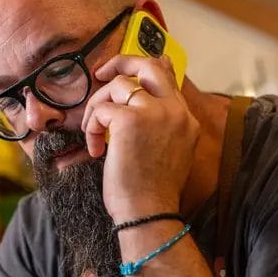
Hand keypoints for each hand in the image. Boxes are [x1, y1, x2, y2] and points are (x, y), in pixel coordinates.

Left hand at [80, 54, 199, 222]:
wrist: (150, 214)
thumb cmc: (152, 192)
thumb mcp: (168, 153)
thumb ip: (160, 127)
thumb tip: (136, 110)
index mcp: (185, 119)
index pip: (168, 74)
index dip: (144, 67)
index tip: (124, 75)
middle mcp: (174, 111)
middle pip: (147, 64)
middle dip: (120, 62)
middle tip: (99, 75)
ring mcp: (154, 113)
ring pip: (117, 85)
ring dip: (97, 108)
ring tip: (95, 134)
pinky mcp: (130, 121)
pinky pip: (102, 110)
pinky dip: (92, 128)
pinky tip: (96, 150)